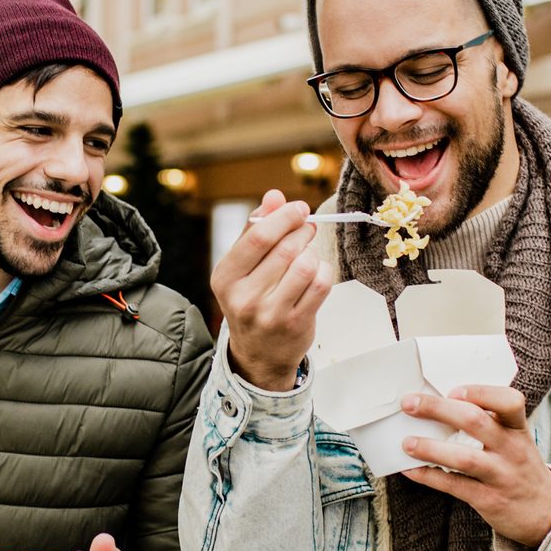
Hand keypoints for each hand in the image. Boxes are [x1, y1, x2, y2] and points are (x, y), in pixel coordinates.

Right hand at [212, 189, 331, 391]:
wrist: (258, 354)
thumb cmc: (251, 299)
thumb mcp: (242, 267)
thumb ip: (254, 229)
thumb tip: (274, 195)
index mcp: (224, 277)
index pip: (257, 237)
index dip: (283, 217)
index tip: (299, 208)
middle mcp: (244, 298)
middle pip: (284, 249)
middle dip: (302, 231)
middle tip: (308, 226)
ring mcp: (270, 314)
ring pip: (306, 265)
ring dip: (313, 252)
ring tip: (309, 252)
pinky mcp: (296, 324)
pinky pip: (321, 285)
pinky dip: (325, 271)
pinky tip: (318, 272)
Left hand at [397, 384, 550, 550]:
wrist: (544, 513)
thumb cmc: (519, 468)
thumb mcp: (515, 441)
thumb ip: (489, 423)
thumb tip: (439, 404)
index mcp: (517, 429)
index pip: (510, 401)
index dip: (480, 393)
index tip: (453, 390)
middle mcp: (512, 449)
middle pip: (475, 422)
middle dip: (438, 409)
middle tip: (409, 403)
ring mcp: (501, 475)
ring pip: (464, 458)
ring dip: (431, 448)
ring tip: (407, 442)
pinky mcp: (489, 499)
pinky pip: (455, 486)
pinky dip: (430, 476)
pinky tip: (410, 469)